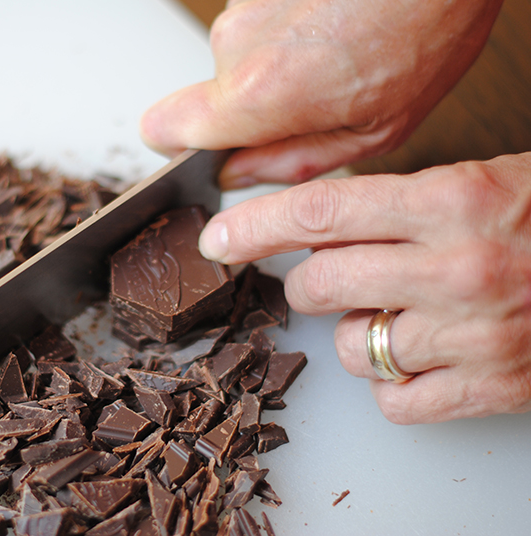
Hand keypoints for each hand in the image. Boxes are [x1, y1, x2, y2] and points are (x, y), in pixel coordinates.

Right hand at [141, 0, 502, 187]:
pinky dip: (292, 27)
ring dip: (279, 61)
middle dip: (255, 103)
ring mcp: (246, 1)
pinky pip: (262, 18)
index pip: (161, 128)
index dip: (179, 145)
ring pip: (241, 53)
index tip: (212, 150)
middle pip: (213, 92)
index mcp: (255, 93)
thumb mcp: (372, 130)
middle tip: (317, 98)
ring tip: (338, 54)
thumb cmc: (425, 29)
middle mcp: (236, 41)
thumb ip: (292, 163)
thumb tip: (240, 175)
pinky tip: (336, 25)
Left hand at [198, 153, 530, 422]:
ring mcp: (473, 335)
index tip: (219, 240)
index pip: (321, 213)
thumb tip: (312, 228)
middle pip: (320, 283)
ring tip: (398, 312)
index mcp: (453, 201)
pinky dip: (390, 382)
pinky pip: (393, 400)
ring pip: (351, 346)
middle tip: (326, 275)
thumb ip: (395, 205)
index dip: (256, 227)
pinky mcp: (490, 388)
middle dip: (308, 282)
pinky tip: (414, 355)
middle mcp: (458, 269)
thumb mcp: (476, 182)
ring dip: (356, 330)